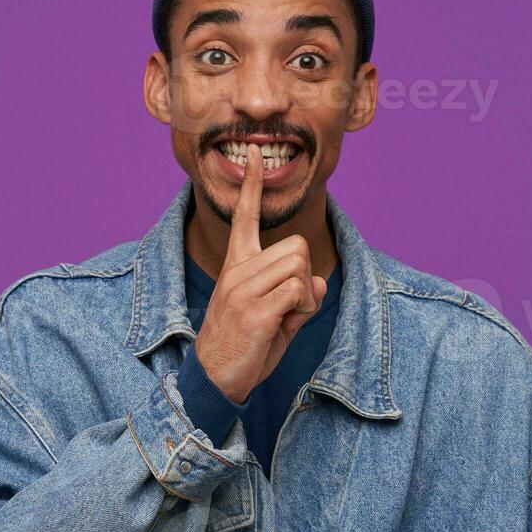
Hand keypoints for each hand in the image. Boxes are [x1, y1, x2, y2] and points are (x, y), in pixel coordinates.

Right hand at [192, 143, 328, 403]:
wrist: (215, 377)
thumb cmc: (245, 345)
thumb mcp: (273, 313)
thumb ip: (294, 292)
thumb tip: (316, 280)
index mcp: (237, 265)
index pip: (245, 216)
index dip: (253, 184)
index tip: (256, 153)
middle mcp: (238, 270)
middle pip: (296, 247)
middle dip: (304, 276)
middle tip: (289, 305)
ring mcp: (244, 289)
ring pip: (299, 266)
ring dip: (305, 296)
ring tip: (284, 318)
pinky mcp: (255, 310)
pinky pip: (300, 291)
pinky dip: (304, 310)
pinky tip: (284, 325)